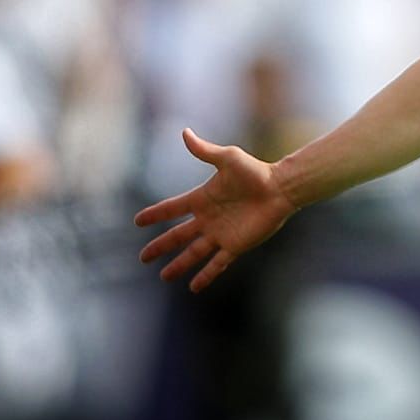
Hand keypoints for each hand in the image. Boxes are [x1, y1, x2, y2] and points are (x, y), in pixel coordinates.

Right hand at [135, 128, 293, 291]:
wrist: (281, 189)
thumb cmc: (256, 171)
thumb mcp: (227, 158)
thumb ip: (205, 151)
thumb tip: (185, 132)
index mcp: (203, 199)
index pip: (173, 208)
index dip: (155, 214)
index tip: (138, 221)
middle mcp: (208, 219)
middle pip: (178, 236)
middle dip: (160, 246)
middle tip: (142, 258)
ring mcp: (221, 234)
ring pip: (194, 253)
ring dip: (179, 265)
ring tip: (164, 276)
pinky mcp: (236, 246)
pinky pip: (217, 264)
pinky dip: (206, 275)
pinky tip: (194, 286)